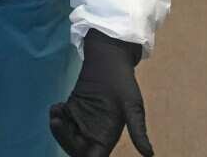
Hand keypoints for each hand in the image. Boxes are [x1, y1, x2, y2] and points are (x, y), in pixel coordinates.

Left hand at [49, 30, 153, 156]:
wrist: (109, 59)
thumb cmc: (123, 82)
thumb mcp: (133, 107)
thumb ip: (138, 131)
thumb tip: (150, 155)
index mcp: (108, 135)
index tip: (77, 150)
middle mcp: (94, 132)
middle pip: (76, 150)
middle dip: (64, 140)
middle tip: (58, 120)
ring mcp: (83, 120)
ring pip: (66, 137)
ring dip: (58, 130)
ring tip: (57, 113)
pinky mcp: (74, 109)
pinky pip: (62, 122)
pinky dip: (56, 118)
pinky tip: (58, 107)